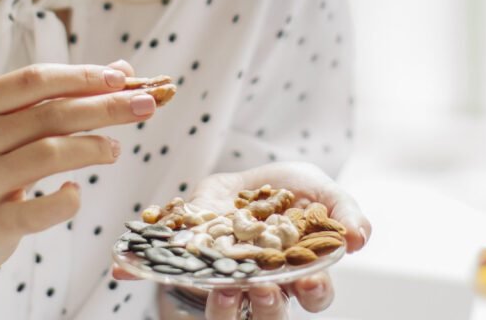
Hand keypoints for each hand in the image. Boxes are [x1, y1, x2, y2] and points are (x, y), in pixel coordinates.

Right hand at [0, 60, 151, 275]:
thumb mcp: (11, 127)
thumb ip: (59, 98)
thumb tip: (121, 70)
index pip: (35, 80)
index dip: (81, 76)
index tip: (123, 77)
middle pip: (50, 113)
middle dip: (105, 106)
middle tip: (146, 104)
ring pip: (48, 154)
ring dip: (93, 147)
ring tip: (115, 149)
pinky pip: (37, 211)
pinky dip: (65, 201)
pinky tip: (77, 192)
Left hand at [120, 161, 372, 318]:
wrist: (242, 178)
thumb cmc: (287, 191)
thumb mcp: (319, 188)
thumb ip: (344, 210)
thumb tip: (360, 237)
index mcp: (301, 273)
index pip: (315, 295)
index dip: (314, 291)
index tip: (309, 281)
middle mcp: (264, 286)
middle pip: (271, 311)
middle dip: (268, 304)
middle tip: (262, 287)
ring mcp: (224, 279)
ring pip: (227, 310)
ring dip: (225, 304)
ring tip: (222, 287)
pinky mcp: (190, 265)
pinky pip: (169, 277)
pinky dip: (144, 272)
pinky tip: (125, 268)